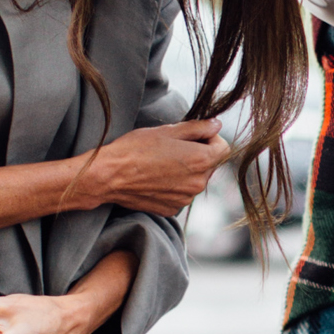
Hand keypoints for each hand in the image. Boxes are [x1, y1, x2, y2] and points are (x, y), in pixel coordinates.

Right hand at [68, 118, 230, 218]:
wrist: (109, 175)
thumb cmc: (135, 148)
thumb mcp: (167, 130)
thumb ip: (198, 127)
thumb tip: (217, 124)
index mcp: (201, 160)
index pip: (223, 148)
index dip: (210, 137)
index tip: (193, 134)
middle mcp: (198, 183)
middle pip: (210, 165)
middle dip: (198, 154)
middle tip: (172, 147)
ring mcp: (185, 199)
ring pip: (195, 180)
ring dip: (186, 170)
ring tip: (161, 162)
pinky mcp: (172, 209)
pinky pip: (181, 193)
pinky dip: (174, 185)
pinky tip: (155, 177)